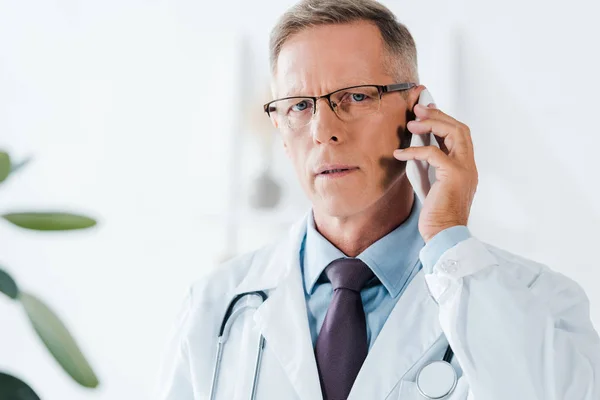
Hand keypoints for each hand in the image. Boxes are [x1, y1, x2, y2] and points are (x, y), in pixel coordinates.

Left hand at [393, 103, 477, 242]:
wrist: (444, 234)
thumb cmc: (436, 214)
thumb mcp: (432, 184)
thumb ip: (429, 166)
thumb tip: (414, 149)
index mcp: (466, 167)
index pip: (459, 135)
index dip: (443, 120)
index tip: (427, 112)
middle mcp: (469, 165)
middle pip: (460, 129)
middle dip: (438, 115)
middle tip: (418, 108)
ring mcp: (464, 169)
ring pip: (454, 133)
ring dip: (432, 124)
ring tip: (412, 123)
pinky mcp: (453, 175)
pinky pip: (433, 153)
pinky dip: (415, 150)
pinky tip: (399, 153)